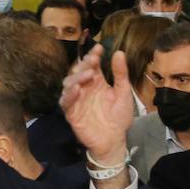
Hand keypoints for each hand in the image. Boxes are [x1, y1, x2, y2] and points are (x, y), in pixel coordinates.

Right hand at [60, 46, 133, 164]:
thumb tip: (119, 52)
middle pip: (78, 71)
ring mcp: (76, 100)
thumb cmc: (119, 117)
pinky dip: (69, 95)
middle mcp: (84, 88)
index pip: (91, 64)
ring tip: (88, 75)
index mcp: (96, 81)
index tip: (98, 48)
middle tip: (93, 61)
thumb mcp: (123, 92)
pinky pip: (65, 102)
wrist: (114, 140)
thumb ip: (120, 74)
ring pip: (69, 84)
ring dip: (77, 77)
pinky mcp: (71, 113)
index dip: (93, 55)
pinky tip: (76, 89)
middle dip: (84, 64)